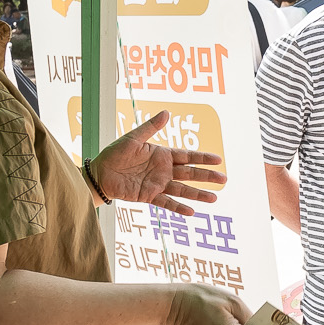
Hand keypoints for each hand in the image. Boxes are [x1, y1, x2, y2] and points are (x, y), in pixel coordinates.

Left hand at [96, 111, 228, 215]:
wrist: (100, 173)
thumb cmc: (115, 153)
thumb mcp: (133, 138)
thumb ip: (151, 127)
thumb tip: (167, 112)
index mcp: (162, 155)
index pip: (187, 156)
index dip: (202, 158)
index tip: (218, 160)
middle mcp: (163, 170)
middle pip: (189, 173)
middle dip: (206, 176)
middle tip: (224, 179)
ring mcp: (157, 184)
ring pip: (182, 190)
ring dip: (198, 194)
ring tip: (214, 198)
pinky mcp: (148, 196)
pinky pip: (166, 203)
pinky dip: (178, 207)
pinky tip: (191, 211)